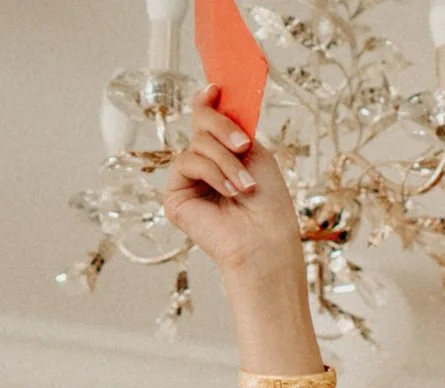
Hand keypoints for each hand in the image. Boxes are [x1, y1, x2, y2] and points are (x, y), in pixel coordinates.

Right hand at [162, 91, 304, 284]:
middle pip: (199, 122)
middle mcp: (204, 166)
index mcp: (224, 154)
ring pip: (197, 144)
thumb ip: (231, 126)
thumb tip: (208, 93)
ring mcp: (188, 181)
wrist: (266, 241)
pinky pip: (187, 163)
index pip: (207, 120)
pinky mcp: (175, 197)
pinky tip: (230, 192)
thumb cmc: (269, 205)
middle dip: (221, 127)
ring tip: (245, 186)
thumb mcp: (255, 154)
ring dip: (226, 161)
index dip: (208, 101)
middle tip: (244, 145)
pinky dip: (212, 173)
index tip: (216, 89)